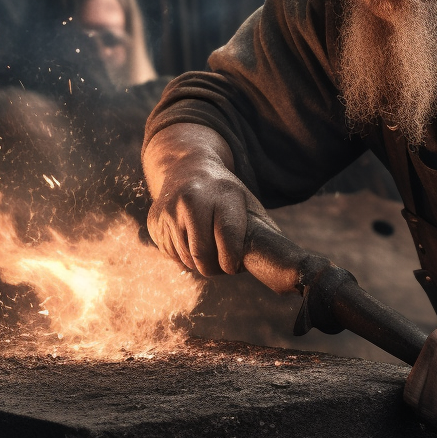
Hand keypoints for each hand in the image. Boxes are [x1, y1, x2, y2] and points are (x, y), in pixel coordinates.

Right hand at [144, 123, 264, 275]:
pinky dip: (183, 256)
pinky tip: (191, 240)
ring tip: (209, 250)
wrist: (188, 169)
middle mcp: (192, 200)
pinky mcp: (155, 221)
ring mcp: (169, 210)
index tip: (233, 267)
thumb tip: (281, 267)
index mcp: (223, 194)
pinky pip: (171, 254)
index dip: (230, 261)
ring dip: (199, 263)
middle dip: (215, 268)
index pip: (227, 236)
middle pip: (202, 254)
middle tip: (223, 267)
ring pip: (186, 258)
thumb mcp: (247, 203)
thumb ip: (261, 232)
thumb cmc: (226, 195)